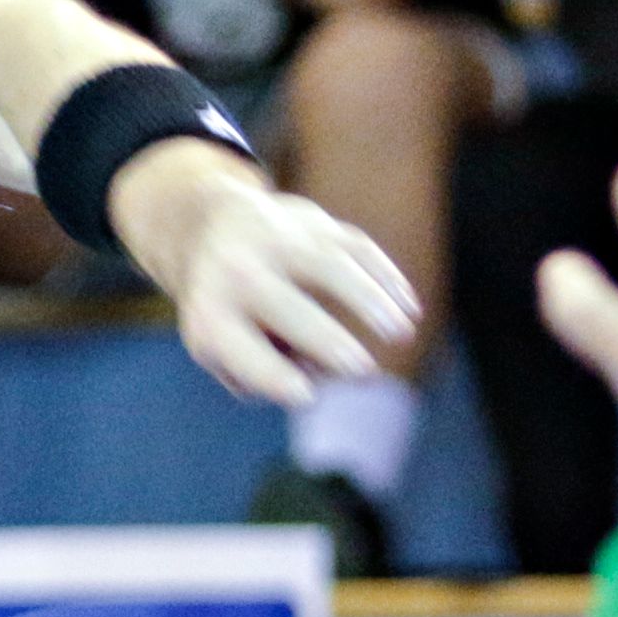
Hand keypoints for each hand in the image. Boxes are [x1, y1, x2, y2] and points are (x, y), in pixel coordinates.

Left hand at [110, 138, 417, 408]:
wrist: (209, 226)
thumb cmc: (227, 309)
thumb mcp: (218, 345)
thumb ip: (256, 372)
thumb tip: (314, 383)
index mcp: (211, 312)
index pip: (240, 349)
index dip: (271, 374)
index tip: (306, 396)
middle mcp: (238, 271)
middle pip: (286, 307)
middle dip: (326, 339)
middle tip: (364, 372)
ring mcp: (276, 238)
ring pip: (330, 265)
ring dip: (370, 300)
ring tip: (402, 333)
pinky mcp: (312, 220)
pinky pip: (354, 245)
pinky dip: (385, 275)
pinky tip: (409, 307)